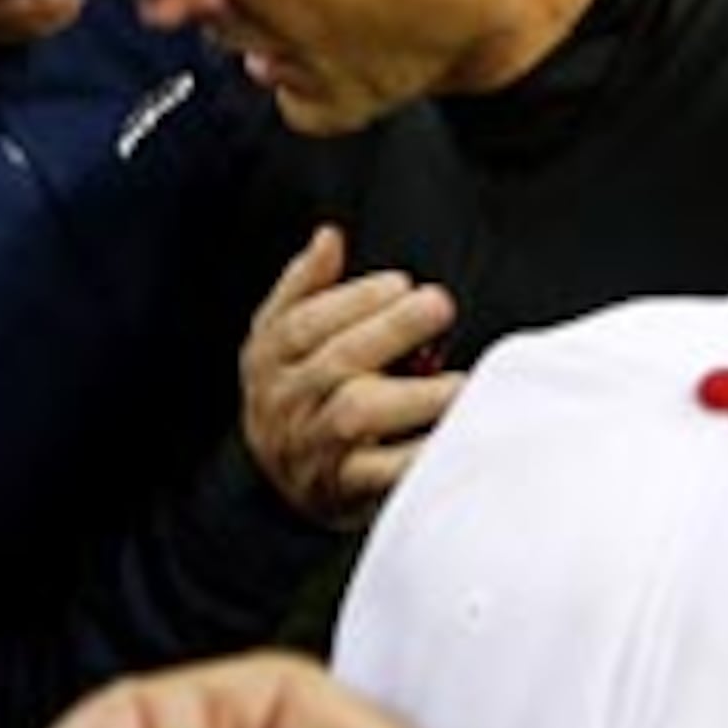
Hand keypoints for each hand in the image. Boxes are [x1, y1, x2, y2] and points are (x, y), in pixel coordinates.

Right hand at [241, 226, 460, 526]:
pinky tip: (454, 432)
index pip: (301, 325)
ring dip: (413, 393)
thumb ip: (304, 287)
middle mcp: (286, 405)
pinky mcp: (346, 489)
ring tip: (459, 378)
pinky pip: (383, 473)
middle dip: (390, 329)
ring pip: (356, 415)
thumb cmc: (299, 401)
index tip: (399, 283)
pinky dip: (419, 453)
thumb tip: (328, 237)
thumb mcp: (282, 344)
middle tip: (438, 304)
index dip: (351, 300)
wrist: (288, 489)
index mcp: (268, 361)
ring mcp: (315, 449)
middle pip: (335, 363)